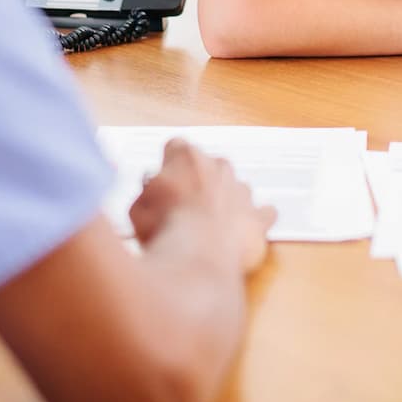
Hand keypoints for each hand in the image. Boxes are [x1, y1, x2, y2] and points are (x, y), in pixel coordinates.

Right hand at [129, 138, 276, 273]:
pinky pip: (264, 213)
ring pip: (235, 188)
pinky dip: (254, 221)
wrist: (198, 255)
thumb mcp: (137, 207)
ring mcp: (241, 190)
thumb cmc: (165, 229)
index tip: (162, 182)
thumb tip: (150, 194)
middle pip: (208, 166)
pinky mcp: (258, 217)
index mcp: (186, 156)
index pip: (176, 147)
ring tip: (209, 225)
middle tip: (182, 208)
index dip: (168, 166)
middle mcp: (218, 166)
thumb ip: (147, 193)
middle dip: (198, 183)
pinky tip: (244, 231)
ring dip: (224, 201)